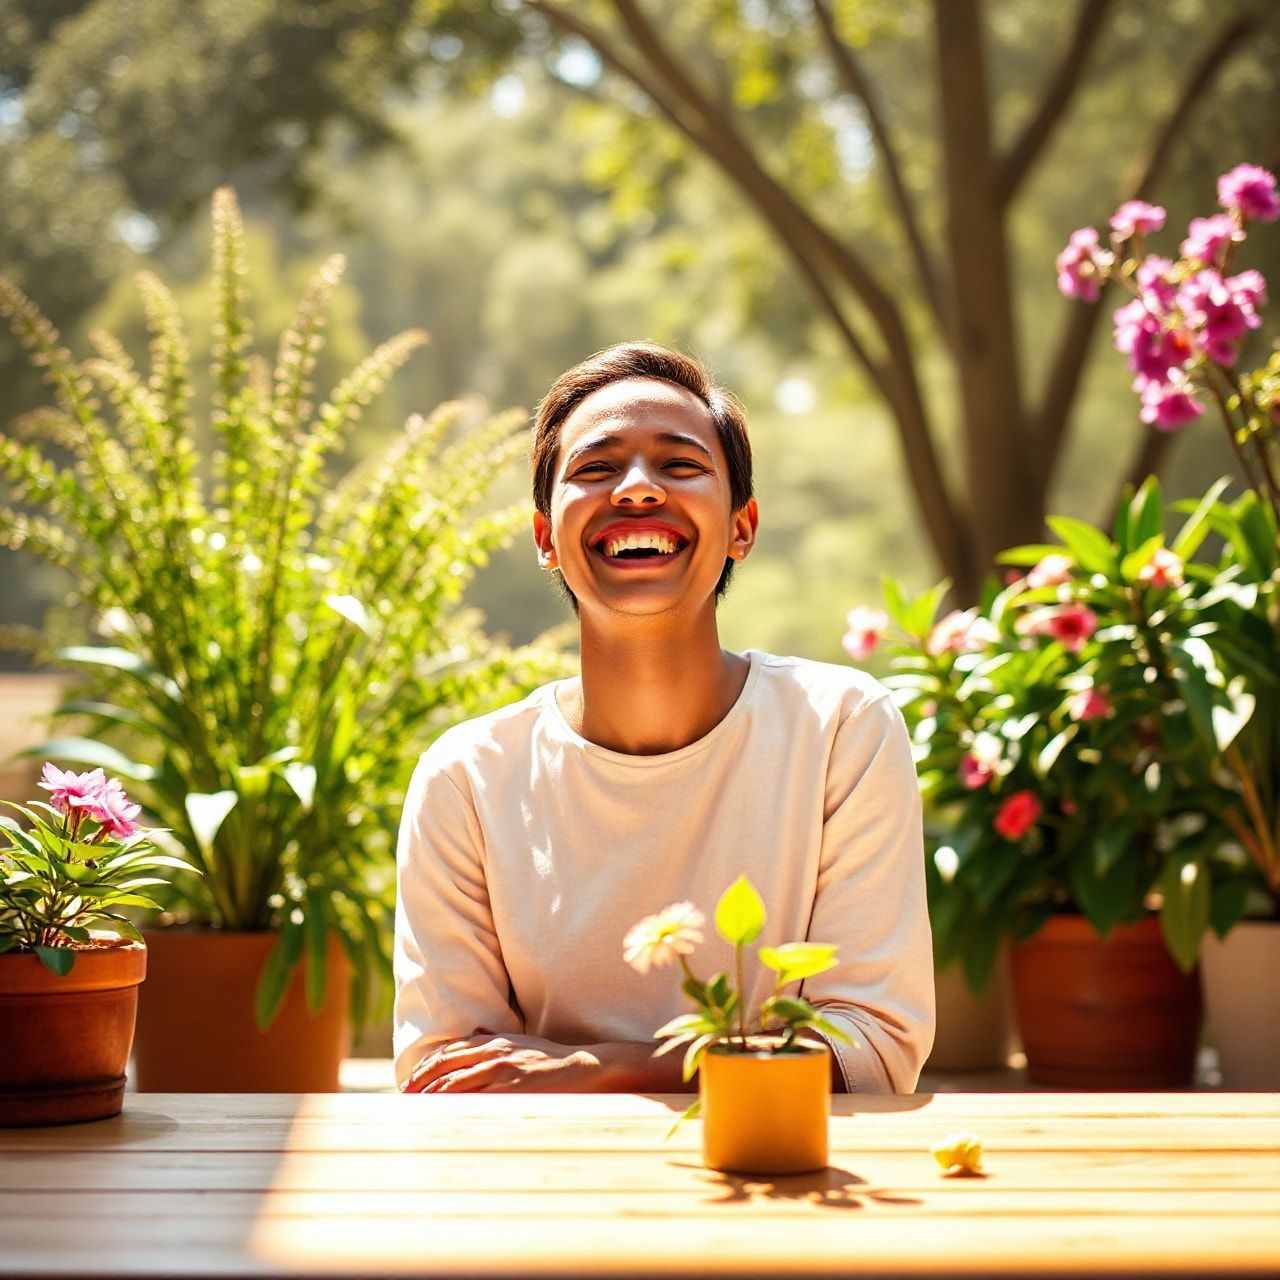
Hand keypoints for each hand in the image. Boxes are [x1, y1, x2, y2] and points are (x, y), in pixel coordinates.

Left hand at [403, 1029, 602, 1093]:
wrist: (580, 1067)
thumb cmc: (550, 1057)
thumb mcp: (521, 1040)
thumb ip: (496, 1038)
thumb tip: (477, 1033)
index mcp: (494, 1041)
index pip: (450, 1050)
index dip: (427, 1065)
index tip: (413, 1079)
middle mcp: (493, 1052)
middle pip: (446, 1065)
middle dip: (421, 1080)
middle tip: (405, 1095)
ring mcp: (501, 1070)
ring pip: (455, 1083)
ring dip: (431, 1096)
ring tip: (416, 1108)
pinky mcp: (510, 1089)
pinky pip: (475, 1100)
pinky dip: (455, 1107)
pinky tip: (443, 1116)